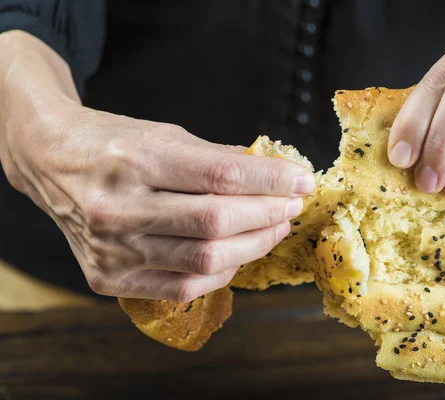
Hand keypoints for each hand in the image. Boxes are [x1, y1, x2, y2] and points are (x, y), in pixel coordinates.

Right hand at [0, 31, 314, 301]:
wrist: (52, 162)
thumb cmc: (113, 143)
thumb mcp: (164, 134)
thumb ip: (218, 158)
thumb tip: (274, 176)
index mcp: (135, 158)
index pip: (222, 176)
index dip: (271, 181)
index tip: (301, 181)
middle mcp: (118, 206)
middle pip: (217, 222)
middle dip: (268, 215)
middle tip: (290, 206)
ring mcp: (110, 248)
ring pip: (205, 259)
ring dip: (253, 245)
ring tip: (273, 228)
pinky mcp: (106, 277)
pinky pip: (182, 287)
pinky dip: (221, 272)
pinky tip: (238, 253)